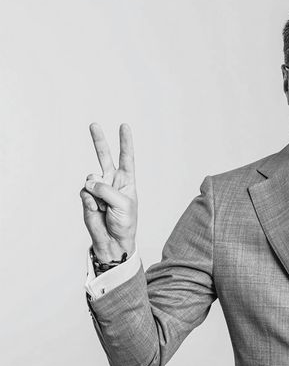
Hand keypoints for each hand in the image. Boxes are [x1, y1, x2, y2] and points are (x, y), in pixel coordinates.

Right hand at [79, 123, 137, 261]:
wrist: (112, 241)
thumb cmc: (124, 223)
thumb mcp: (123, 204)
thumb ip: (106, 189)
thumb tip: (89, 182)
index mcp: (127, 181)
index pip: (127, 158)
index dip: (125, 142)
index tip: (124, 126)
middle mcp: (112, 181)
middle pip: (104, 157)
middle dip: (99, 140)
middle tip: (94, 125)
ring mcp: (99, 188)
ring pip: (92, 178)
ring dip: (97, 192)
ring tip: (103, 206)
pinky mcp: (87, 197)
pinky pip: (85, 191)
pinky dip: (90, 201)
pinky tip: (96, 210)